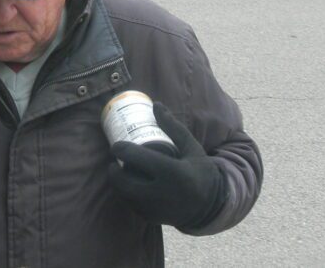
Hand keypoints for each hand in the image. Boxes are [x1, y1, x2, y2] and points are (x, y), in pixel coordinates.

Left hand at [107, 102, 225, 229]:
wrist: (211, 205)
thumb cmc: (200, 170)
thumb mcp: (191, 147)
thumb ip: (173, 127)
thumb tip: (155, 105)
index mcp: (172, 172)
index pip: (137, 158)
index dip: (120, 150)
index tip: (115, 145)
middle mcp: (162, 192)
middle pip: (125, 181)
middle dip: (113, 171)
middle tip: (113, 161)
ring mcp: (157, 209)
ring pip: (125, 196)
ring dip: (117, 184)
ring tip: (117, 172)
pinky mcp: (154, 218)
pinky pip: (132, 206)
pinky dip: (126, 196)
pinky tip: (126, 187)